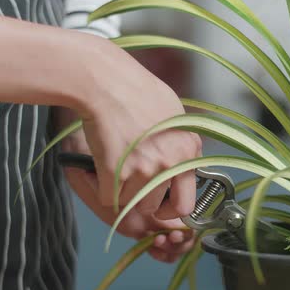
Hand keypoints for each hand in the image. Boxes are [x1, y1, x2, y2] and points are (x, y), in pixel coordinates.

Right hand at [76, 37, 201, 221]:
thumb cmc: (137, 91)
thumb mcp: (175, 116)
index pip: (186, 205)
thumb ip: (181, 146)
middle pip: (154, 207)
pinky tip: (100, 165)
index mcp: (189, 151)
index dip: (169, 208)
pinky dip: (100, 186)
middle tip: (129, 182)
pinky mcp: (117, 171)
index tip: (159, 203)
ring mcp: (144, 169)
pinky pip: (108, 197)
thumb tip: (180, 166)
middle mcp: (171, 163)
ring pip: (129, 203)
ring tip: (115, 164)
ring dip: (119, 190)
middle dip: (140, 199)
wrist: (105, 81)